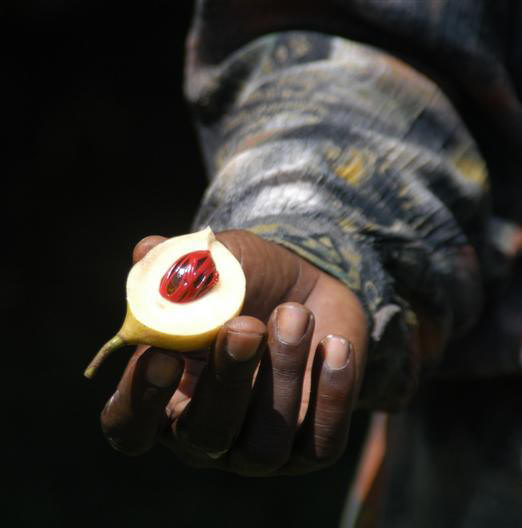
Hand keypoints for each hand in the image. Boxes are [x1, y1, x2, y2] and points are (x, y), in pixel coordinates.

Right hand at [100, 230, 367, 474]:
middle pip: (204, 436)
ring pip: (264, 443)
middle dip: (226, 379)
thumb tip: (147, 251)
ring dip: (281, 374)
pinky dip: (331, 394)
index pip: (131, 427)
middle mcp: (208, 433)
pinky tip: (335, 345)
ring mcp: (260, 448)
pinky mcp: (312, 447)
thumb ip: (180, 263)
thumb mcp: (215, 264)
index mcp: (167, 396)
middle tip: (245, 325)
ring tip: (295, 314)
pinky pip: (321, 442)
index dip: (139, 401)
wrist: (307, 289)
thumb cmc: (248, 281)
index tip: (161, 356)